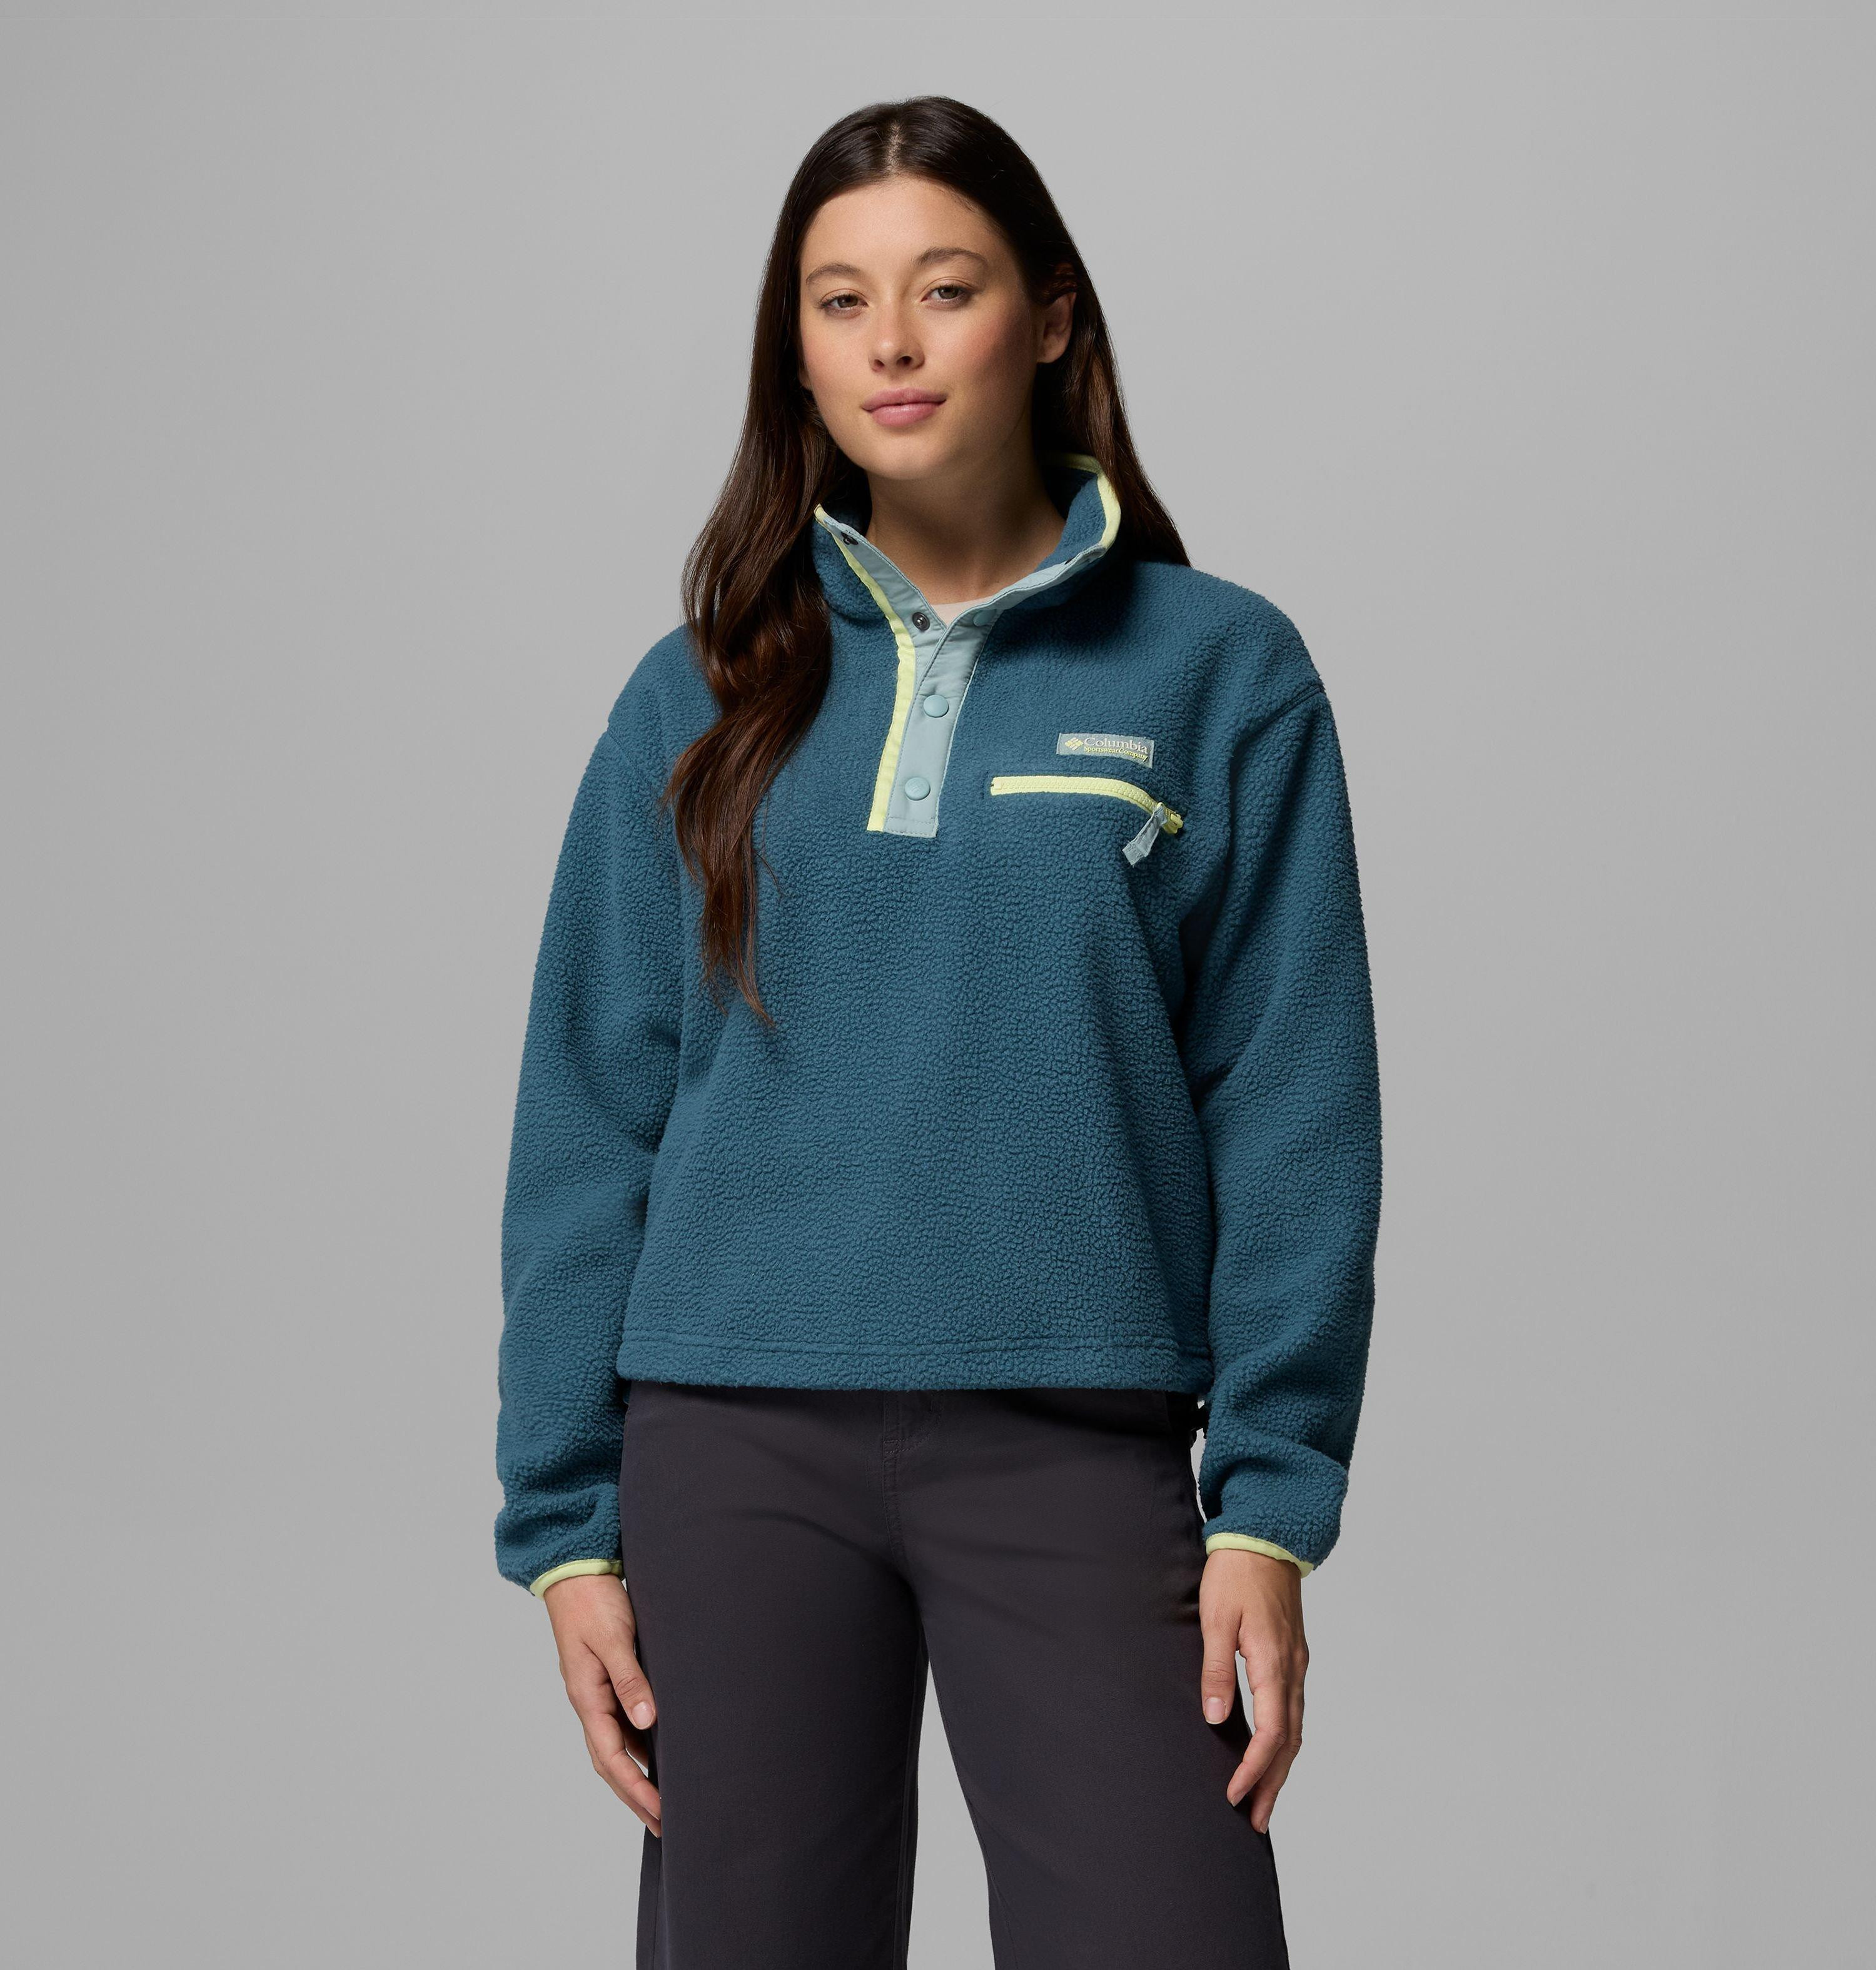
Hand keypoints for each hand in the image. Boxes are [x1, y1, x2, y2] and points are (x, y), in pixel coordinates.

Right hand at [542, 1572, 661, 1834]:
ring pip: (615, 1746)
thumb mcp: (614, 1639)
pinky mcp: (606, 1680)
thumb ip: (630, 1679)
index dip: (635, 1789)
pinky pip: (621, 1724)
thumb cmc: (593, 1602)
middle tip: (663, 1824)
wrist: (576, 1572)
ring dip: (636, 1775)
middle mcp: (589, 1702)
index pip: (611, 1758)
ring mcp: (596, 1693)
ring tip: (662, 1800)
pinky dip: (638, 1746)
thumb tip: (648, 1720)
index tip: (659, 1812)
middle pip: (610, 1763)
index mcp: (586, 1697)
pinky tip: (657, 1753)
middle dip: (635, 1796)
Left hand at [1199, 1549, 1307, 1831]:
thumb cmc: (1235, 1573)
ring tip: (1263, 1800)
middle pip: (1289, 1743)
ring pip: (1294, 1730)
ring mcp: (1296, 1664)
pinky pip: (1293, 1711)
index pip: (1270, 1734)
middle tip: (1255, 1822)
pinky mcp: (1292, 1657)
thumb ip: (1216, 1669)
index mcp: (1273, 1663)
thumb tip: (1216, 1719)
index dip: (1252, 1769)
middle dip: (1272, 1785)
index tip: (1233, 1795)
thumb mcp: (1216, 1617)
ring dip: (1280, 1768)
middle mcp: (1292, 1670)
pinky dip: (1284, 1741)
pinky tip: (1271, 1752)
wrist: (1266, 1536)